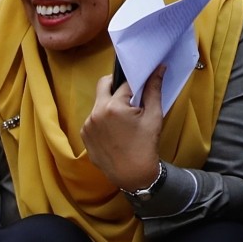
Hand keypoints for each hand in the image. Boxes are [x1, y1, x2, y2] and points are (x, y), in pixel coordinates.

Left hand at [83, 69, 165, 193]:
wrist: (132, 173)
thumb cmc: (145, 145)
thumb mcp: (153, 115)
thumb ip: (154, 89)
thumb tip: (159, 68)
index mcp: (112, 106)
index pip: (125, 83)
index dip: (135, 84)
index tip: (141, 89)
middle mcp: (95, 113)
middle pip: (104, 85)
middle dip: (116, 85)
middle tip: (129, 95)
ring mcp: (87, 124)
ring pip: (98, 103)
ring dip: (110, 104)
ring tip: (123, 118)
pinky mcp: (84, 135)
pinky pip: (93, 118)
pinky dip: (103, 118)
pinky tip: (115, 129)